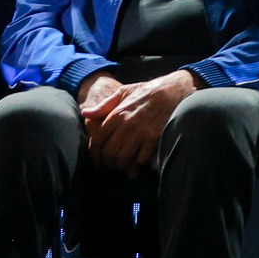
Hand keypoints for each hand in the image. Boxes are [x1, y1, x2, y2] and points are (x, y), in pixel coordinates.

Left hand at [81, 69, 197, 172]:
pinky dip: (138, 164)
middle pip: (109, 152)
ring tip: (123, 167)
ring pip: (124, 158)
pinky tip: (139, 162)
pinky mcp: (155, 138)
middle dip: (108, 163)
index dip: (95, 154)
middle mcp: (127, 125)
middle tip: (111, 165)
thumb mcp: (123, 92)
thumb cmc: (146, 91)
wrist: (173, 90)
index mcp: (116, 114)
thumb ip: (103, 105)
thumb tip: (85, 113)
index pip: (98, 140)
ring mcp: (141, 132)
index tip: (97, 160)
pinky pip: (141, 159)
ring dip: (122, 166)